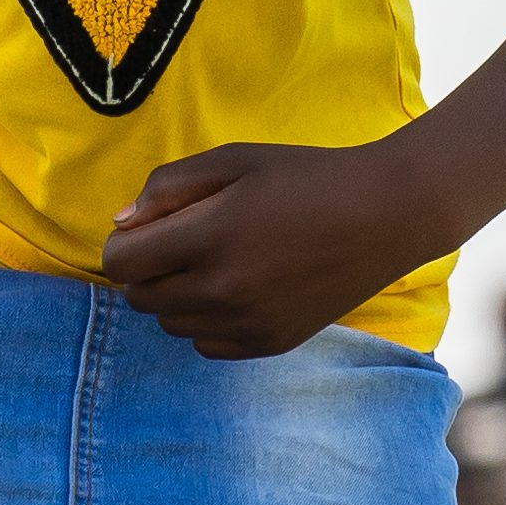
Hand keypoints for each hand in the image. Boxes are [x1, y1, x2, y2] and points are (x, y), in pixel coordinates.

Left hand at [100, 139, 423, 361]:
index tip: (150, 229)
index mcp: (209, 236)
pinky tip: (238, 289)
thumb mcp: (234, 160)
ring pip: (169, 324)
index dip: (125, 244)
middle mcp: (222, 289)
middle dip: (148, 270)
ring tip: (217, 263)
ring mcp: (246, 323)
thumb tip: (121, 224)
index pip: (120, 263)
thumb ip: (168, 187)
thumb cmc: (306, 177)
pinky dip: (208, 321)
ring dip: (177, 297)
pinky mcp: (268, 343)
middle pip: (139, 298)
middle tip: (185, 242)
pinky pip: (205, 344)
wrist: (384, 216)